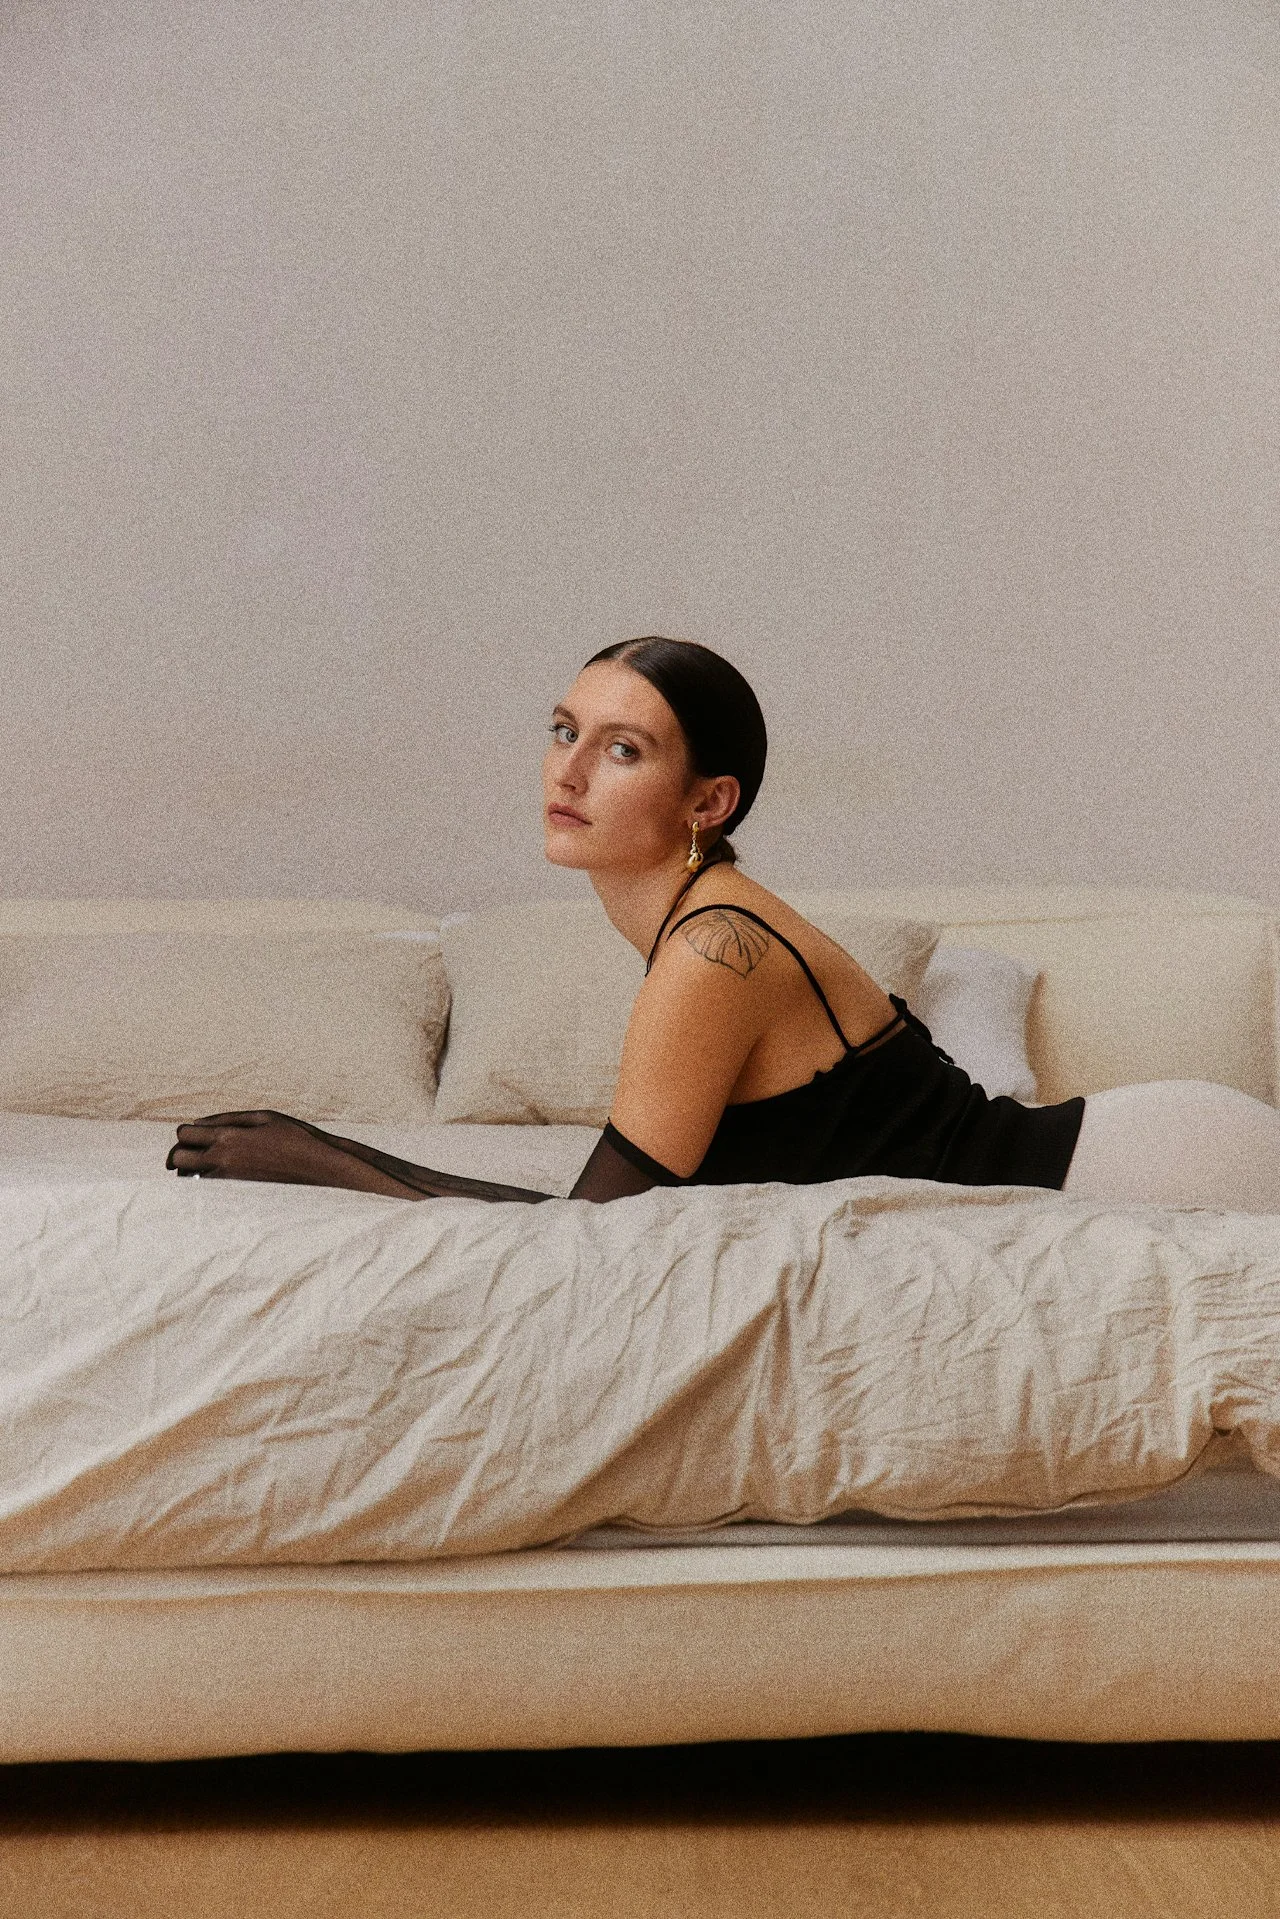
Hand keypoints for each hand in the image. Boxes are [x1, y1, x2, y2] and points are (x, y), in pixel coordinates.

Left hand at [166, 1110, 377, 1189]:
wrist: (320, 1168)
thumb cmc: (295, 1137)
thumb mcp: (264, 1117)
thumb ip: (229, 1118)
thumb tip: (200, 1123)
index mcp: (229, 1136)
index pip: (185, 1133)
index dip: (185, 1132)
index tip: (194, 1133)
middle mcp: (223, 1159)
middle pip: (178, 1159)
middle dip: (178, 1153)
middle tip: (189, 1152)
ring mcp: (229, 1180)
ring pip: (188, 1178)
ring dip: (190, 1170)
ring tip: (204, 1165)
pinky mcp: (237, 1194)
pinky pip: (207, 1190)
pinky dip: (206, 1182)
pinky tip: (220, 1177)